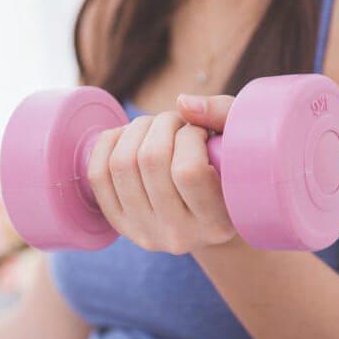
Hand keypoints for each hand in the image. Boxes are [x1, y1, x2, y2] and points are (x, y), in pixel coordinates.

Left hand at [86, 93, 236, 253]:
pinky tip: (129, 135)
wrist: (206, 219)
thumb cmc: (231, 172)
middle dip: (163, 124)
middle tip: (177, 122)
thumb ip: (223, 116)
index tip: (200, 131)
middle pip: (151, 161)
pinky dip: (110, 142)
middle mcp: (177, 236)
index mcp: (216, 224)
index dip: (190, 136)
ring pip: (121, 164)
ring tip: (157, 128)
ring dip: (138, 129)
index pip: (188, 171)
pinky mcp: (119, 225)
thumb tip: (182, 102)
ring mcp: (143, 233)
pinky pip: (97, 175)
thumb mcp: (241, 145)